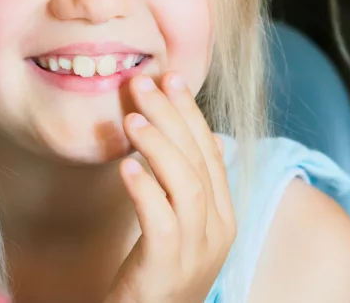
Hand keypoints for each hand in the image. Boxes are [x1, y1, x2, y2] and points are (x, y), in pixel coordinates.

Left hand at [105, 73, 234, 302]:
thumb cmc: (159, 272)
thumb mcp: (182, 225)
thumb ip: (193, 185)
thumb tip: (212, 138)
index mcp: (224, 216)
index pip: (211, 151)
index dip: (191, 112)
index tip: (171, 77)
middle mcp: (218, 231)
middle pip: (199, 160)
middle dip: (172, 115)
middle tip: (144, 83)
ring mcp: (197, 251)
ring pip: (186, 185)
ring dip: (159, 145)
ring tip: (131, 118)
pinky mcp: (168, 268)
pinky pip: (160, 220)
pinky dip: (145, 188)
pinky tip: (125, 166)